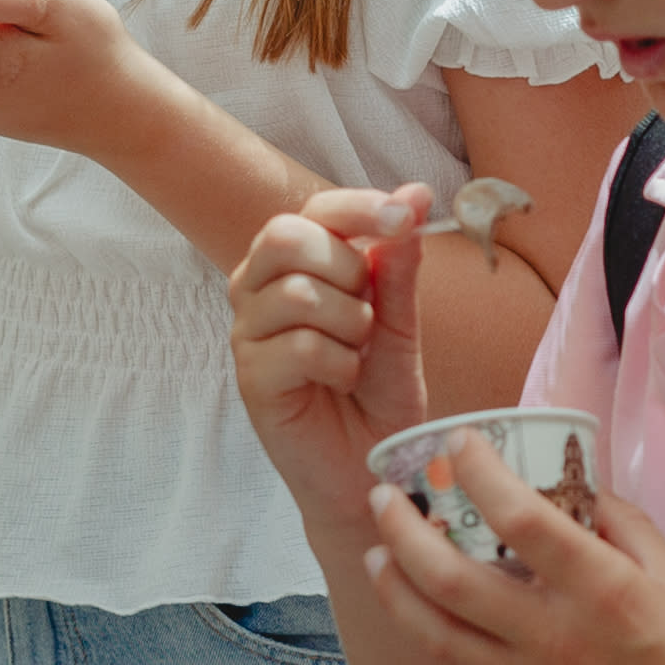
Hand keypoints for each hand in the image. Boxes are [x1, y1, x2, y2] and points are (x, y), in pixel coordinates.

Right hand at [233, 184, 438, 524]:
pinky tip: (342, 383)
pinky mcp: (250, 377)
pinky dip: (339, 364)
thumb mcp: (400, 324)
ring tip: (357, 356)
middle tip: (369, 317)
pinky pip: (299, 345)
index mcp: (293, 265)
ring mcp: (248, 333)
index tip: (406, 215)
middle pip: (288, 237)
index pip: (315, 210)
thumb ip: (399, 264)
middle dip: (349, 272)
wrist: (373, 470)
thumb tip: (416, 193)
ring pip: (298, 293)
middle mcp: (258, 290)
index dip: (360, 207)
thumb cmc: (379, 396)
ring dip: (351, 326)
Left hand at [363, 455, 664, 664]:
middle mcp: (556, 636)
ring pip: (435, 631)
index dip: (479, 471)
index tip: (459, 441)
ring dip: (393, 587)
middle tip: (383, 496)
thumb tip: (575, 489)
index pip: (521, 516)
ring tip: (376, 553)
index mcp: (603, 589)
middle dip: (403, 529)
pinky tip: (417, 606)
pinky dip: (429, 630)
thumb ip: (621, 525)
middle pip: (450, 577)